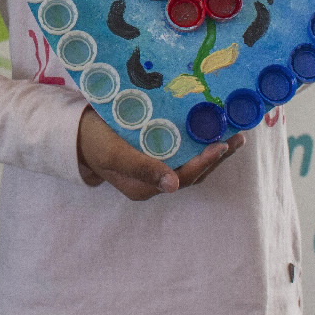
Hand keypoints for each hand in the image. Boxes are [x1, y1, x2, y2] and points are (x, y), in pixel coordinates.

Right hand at [77, 107, 243, 198]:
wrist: (74, 134)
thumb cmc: (92, 141)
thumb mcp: (113, 153)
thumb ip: (141, 168)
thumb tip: (173, 185)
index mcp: (146, 186)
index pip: (184, 177)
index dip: (206, 162)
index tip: (223, 145)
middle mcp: (155, 181)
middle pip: (194, 172)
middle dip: (218, 156)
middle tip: (239, 136)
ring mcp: (156, 167)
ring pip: (192, 162)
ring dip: (214, 151)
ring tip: (235, 134)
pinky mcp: (155, 153)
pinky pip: (183, 151)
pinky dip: (199, 142)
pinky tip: (211, 128)